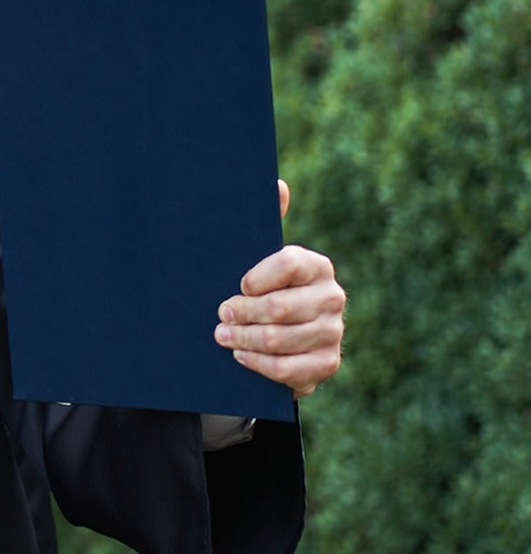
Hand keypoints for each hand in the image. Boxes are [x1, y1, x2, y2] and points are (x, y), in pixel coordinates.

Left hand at [214, 180, 344, 397]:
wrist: (281, 339)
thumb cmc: (263, 290)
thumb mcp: (260, 258)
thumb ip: (267, 222)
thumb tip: (277, 184)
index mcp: (317, 266)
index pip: (287, 263)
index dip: (256, 277)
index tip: (237, 285)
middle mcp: (332, 297)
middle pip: (279, 307)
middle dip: (241, 313)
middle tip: (220, 315)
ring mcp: (332, 333)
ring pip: (279, 339)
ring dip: (243, 339)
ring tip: (222, 336)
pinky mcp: (326, 364)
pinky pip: (287, 369)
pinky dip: (258, 364)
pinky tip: (241, 356)